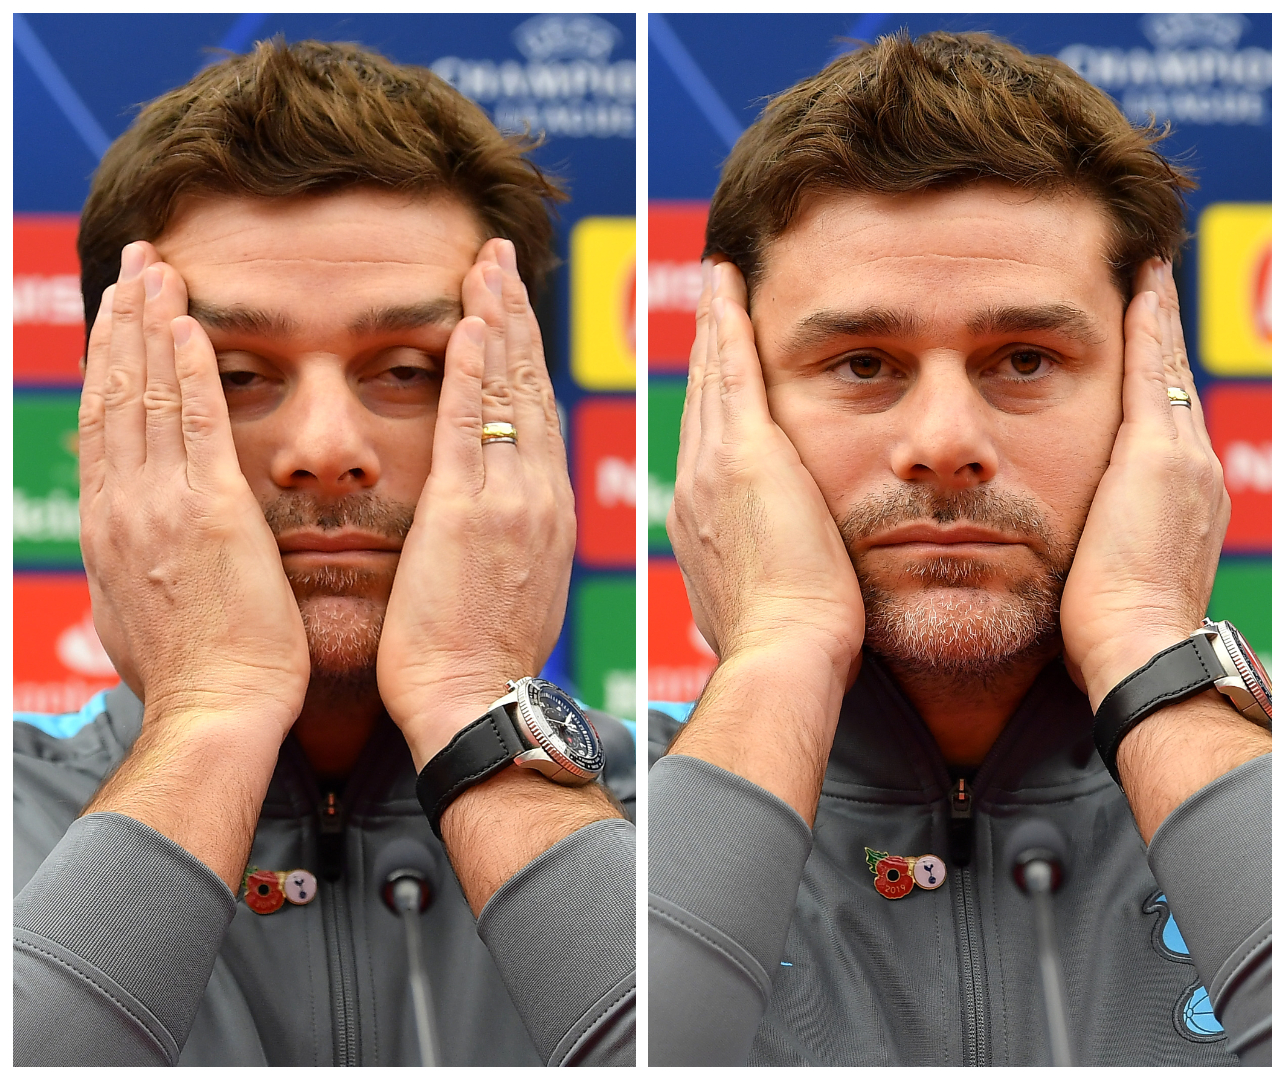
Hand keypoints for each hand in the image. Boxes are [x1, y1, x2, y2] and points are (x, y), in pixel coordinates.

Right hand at [78, 242, 309, 739]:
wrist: (213, 713)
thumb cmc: (197, 677)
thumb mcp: (142, 614)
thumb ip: (137, 571)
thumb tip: (129, 560)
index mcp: (109, 529)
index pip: (103, 427)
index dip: (108, 365)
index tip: (115, 318)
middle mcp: (122, 508)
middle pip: (114, 394)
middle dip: (122, 324)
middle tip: (134, 266)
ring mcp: (159, 507)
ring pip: (146, 395)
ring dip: (151, 326)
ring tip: (156, 271)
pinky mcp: (210, 513)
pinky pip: (195, 423)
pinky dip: (187, 370)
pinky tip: (188, 325)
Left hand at [377, 239, 575, 766]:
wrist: (479, 706)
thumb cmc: (481, 664)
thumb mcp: (511, 586)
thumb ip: (509, 538)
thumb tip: (494, 519)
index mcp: (550, 512)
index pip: (540, 416)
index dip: (526, 355)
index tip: (511, 307)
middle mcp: (542, 496)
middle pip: (532, 387)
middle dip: (516, 315)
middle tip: (499, 258)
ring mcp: (512, 501)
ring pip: (509, 393)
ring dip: (497, 321)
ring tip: (485, 266)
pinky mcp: (472, 513)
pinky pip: (473, 425)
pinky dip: (474, 371)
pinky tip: (471, 323)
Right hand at [665, 259, 865, 679]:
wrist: (783, 653)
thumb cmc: (790, 645)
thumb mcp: (766, 599)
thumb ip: (766, 571)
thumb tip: (779, 573)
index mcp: (700, 521)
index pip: (703, 443)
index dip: (707, 399)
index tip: (711, 366)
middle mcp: (694, 487)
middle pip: (698, 400)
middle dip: (704, 348)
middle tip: (708, 300)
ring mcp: (713, 467)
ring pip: (710, 377)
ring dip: (713, 325)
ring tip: (718, 282)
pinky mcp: (744, 454)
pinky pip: (732, 372)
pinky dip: (728, 325)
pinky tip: (729, 287)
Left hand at [1060, 258, 1230, 704]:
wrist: (1143, 650)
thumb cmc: (1124, 637)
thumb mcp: (1123, 580)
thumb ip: (1117, 551)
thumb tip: (1096, 553)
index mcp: (1193, 504)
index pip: (1176, 427)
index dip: (1165, 386)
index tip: (1154, 351)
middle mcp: (1200, 472)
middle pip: (1180, 388)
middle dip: (1168, 338)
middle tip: (1157, 285)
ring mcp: (1185, 459)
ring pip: (1170, 369)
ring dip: (1160, 317)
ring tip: (1152, 272)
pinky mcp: (1157, 453)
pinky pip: (1152, 367)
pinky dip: (1149, 321)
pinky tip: (1142, 283)